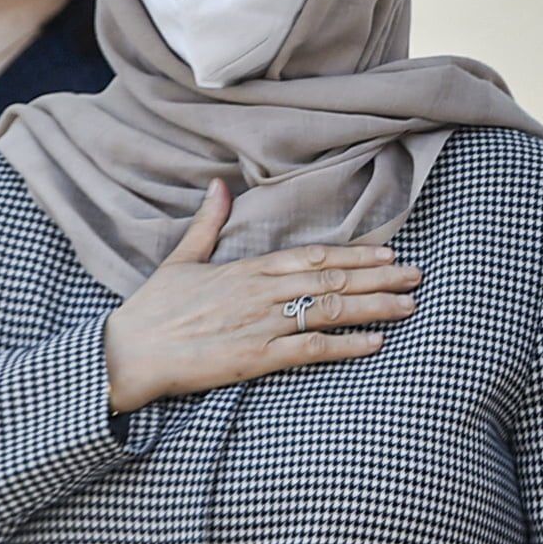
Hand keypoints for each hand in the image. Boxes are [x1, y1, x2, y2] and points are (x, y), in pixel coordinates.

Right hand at [101, 180, 421, 414]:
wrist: (125, 353)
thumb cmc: (153, 309)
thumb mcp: (182, 258)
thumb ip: (208, 223)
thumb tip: (217, 184)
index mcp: (248, 269)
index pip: (314, 256)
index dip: (355, 254)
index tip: (388, 251)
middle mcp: (261, 292)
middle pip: (332, 280)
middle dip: (379, 277)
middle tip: (417, 274)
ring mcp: (261, 325)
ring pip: (330, 310)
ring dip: (374, 307)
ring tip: (409, 306)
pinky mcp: (255, 358)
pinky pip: (310, 349)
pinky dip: (346, 345)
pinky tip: (376, 344)